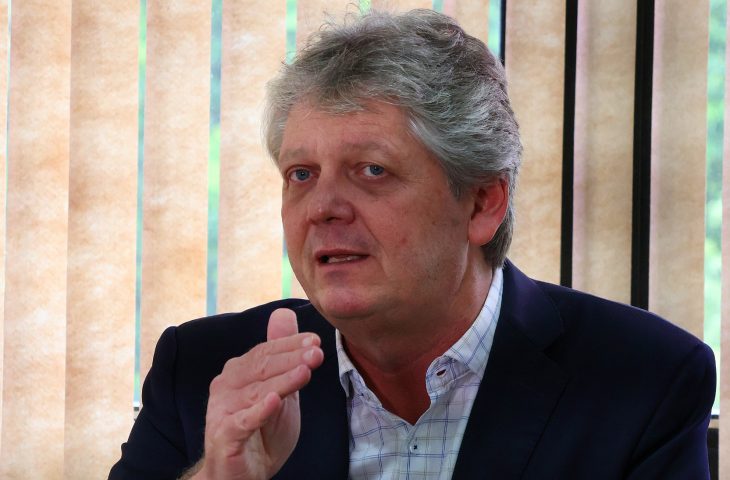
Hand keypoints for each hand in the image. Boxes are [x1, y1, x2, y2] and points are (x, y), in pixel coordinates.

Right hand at [192, 308, 323, 479]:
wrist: (240, 474)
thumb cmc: (260, 430)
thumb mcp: (279, 388)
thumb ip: (281, 355)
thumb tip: (284, 313)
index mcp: (239, 371)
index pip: (266, 351)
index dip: (290, 345)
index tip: (316, 341)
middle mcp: (227, 385)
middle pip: (262, 367)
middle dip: (292, 358)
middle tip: (316, 353)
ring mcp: (222, 409)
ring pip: (257, 391)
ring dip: (283, 380)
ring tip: (306, 372)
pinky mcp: (224, 434)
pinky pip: (242, 421)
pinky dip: (259, 411)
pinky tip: (275, 401)